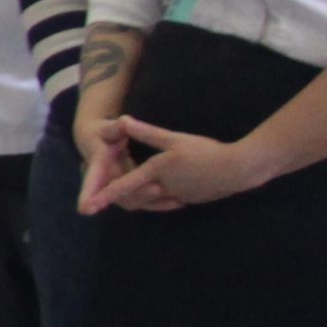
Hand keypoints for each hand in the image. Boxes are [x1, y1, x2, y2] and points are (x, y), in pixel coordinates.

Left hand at [83, 113, 260, 213]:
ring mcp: (175, 197)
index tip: (87, 206)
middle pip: (132, 198)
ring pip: (147, 202)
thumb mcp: (174, 139)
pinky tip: (151, 193)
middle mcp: (162, 188)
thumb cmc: (206, 152)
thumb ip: (147, 132)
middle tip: (100, 192)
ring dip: (135, 198)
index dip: (103, 195)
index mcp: (156, 172)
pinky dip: (153, 199)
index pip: (123, 186)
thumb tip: (123, 120)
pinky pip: (163, 203)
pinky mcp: (186, 200)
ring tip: (121, 191)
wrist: (239, 169)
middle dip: (116, 196)